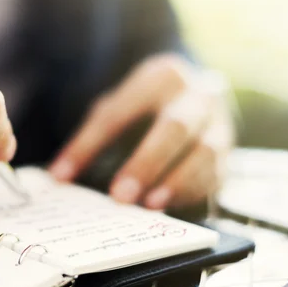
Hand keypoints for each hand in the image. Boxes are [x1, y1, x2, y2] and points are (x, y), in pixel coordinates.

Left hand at [49, 54, 233, 208]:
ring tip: (150, 205)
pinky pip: (216, 176)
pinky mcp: (229, 156)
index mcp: (161, 77)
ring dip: (177, 182)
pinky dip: (191, 194)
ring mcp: (219, 126)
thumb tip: (59, 177)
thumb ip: (93, 137)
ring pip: (204, 153)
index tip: (61, 175)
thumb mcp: (118, 107)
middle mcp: (197, 96)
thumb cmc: (147, 107)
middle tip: (119, 196)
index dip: (88, 145)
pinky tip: (168, 209)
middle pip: (173, 128)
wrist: (197, 97)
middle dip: (146, 163)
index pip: (118, 112)